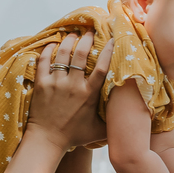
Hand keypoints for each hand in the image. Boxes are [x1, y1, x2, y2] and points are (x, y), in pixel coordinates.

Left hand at [27, 31, 112, 149]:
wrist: (47, 141)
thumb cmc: (74, 137)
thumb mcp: (98, 131)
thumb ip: (113, 123)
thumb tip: (132, 120)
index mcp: (88, 94)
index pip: (102, 67)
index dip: (108, 51)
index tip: (111, 39)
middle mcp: (73, 85)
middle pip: (81, 54)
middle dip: (86, 39)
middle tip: (89, 32)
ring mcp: (56, 83)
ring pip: (62, 54)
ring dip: (68, 41)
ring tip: (73, 35)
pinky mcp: (41, 84)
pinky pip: (43, 61)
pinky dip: (48, 50)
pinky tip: (52, 44)